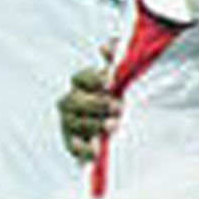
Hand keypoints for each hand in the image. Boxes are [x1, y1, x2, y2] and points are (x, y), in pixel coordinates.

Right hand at [57, 45, 118, 162]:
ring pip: (74, 123)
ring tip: (114, 125)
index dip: (93, 80)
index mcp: (83, 83)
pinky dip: (82, 150)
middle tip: (118, 107)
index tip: (110, 83)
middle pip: (74, 101)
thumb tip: (106, 47)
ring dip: (93, 124)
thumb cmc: (124, 95)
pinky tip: (95, 151)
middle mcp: (72, 102)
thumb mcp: (125, 75)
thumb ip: (116, 56)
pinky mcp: (75, 143)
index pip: (80, 78)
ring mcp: (71, 123)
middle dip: (95, 104)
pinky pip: (72, 147)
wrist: (127, 123)